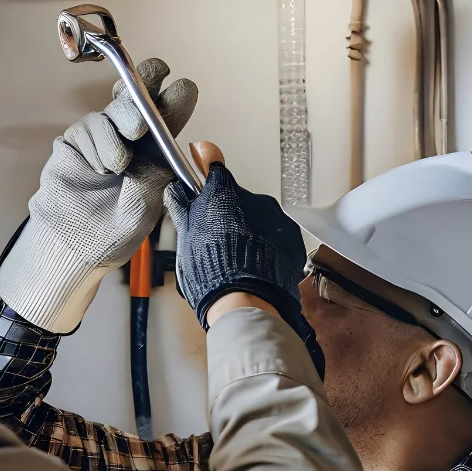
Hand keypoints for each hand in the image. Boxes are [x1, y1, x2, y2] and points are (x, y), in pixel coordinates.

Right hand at [0, 58, 197, 332]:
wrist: (74, 244)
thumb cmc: (115, 230)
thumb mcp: (145, 204)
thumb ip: (156, 171)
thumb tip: (181, 141)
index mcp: (158, 152)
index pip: (171, 113)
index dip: (178, 97)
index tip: (183, 89)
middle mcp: (133, 137)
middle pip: (142, 95)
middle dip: (146, 91)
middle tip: (144, 119)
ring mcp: (105, 134)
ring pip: (117, 108)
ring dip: (121, 128)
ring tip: (119, 165)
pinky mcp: (78, 138)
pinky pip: (90, 127)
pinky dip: (98, 145)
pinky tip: (100, 169)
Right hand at [165, 162, 325, 376]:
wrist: (246, 303)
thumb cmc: (213, 272)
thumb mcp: (185, 237)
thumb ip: (183, 206)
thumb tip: (177, 190)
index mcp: (225, 194)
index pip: (214, 167)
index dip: (206, 171)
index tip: (201, 168)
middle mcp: (255, 200)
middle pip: (238, 199)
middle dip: (228, 214)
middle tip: (216, 239)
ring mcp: (278, 220)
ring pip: (259, 219)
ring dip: (249, 232)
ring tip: (236, 259)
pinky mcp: (293, 241)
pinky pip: (277, 238)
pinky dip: (268, 248)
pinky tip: (255, 267)